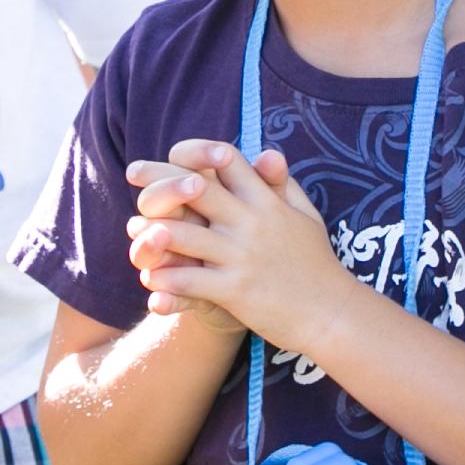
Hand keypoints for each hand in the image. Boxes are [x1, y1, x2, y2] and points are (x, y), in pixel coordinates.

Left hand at [127, 137, 356, 352]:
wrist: (332, 314)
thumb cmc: (316, 263)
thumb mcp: (305, 216)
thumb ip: (282, 184)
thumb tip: (267, 152)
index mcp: (267, 201)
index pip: (226, 158)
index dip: (195, 150)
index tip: (172, 154)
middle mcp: (251, 222)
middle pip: (195, 187)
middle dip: (158, 178)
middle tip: (132, 173)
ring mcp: (241, 256)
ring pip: (183, 234)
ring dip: (152, 232)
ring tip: (136, 233)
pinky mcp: (235, 290)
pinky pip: (189, 280)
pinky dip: (165, 279)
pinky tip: (151, 281)